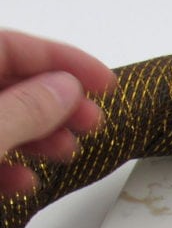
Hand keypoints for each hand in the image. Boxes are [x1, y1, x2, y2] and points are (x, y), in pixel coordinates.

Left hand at [0, 30, 116, 194]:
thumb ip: (27, 111)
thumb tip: (66, 90)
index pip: (11, 46)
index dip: (63, 60)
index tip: (105, 81)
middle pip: (10, 84)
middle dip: (57, 103)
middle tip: (93, 119)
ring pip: (2, 121)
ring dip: (41, 137)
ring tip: (68, 151)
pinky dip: (12, 166)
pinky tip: (28, 180)